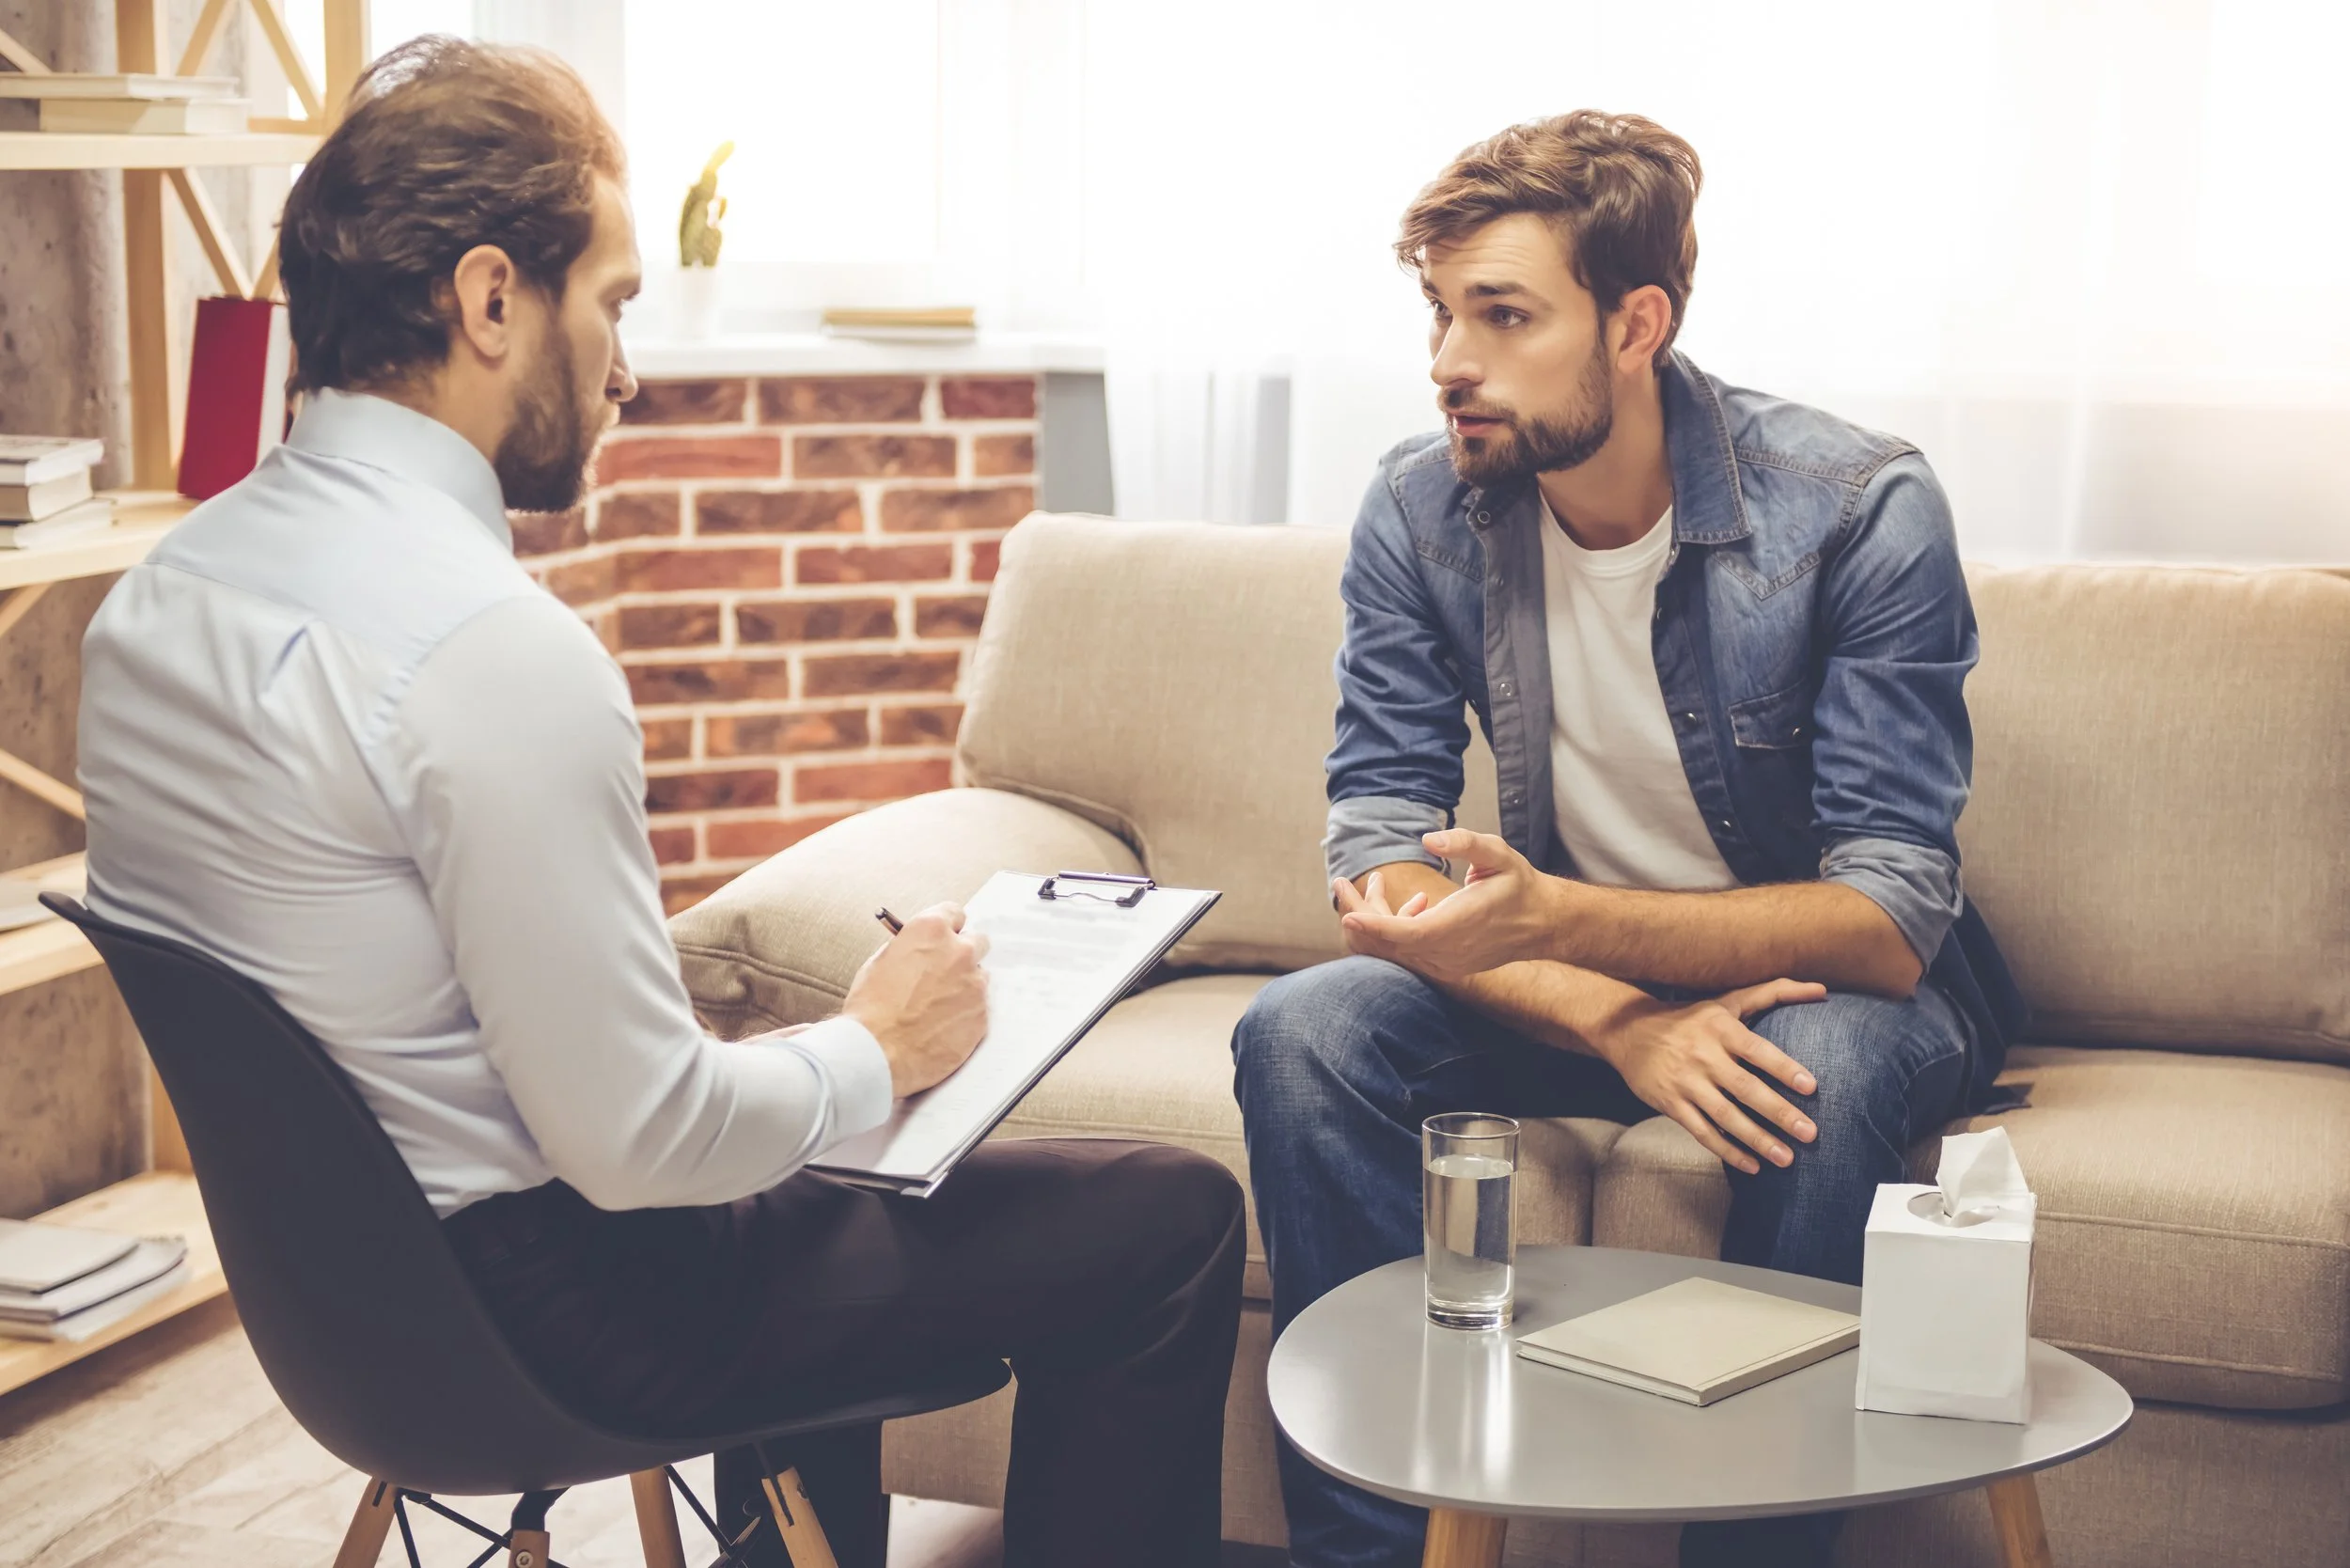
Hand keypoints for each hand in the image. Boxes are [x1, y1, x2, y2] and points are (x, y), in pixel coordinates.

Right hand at [843, 902, 989, 1096]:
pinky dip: (965, 1014)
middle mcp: (959, 952)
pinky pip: (979, 1007)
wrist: (877, 1053)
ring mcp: (975, 984)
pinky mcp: (982, 1015)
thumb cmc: (870, 1010)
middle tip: (946, 971)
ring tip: (938, 1007)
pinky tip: (942, 1026)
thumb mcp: (879, 962)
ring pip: (980, 977)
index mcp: (930, 931)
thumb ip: (908, 948)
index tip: (944, 936)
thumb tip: (919, 948)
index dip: (947, 927)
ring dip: (965, 986)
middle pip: (977, 941)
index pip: (954, 912)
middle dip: (963, 953)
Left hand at [1335, 829, 1560, 982]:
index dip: (1374, 926)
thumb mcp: (1498, 853)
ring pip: (1397, 950)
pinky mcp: (1446, 967)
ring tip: (1372, 884)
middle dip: (1360, 914)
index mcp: (1458, 927)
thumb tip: (1429, 839)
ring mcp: (1447, 965)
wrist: (1542, 922)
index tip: (1346, 914)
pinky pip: (1410, 953)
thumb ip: (1465, 842)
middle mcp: (1448, 953)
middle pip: (1391, 943)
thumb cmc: (1518, 884)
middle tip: (1340, 883)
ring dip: (1376, 920)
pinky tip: (1415, 901)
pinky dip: (1395, 930)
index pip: (1406, 934)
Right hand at [1597, 978, 1826, 1175]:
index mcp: (1719, 1028)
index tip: (1811, 1087)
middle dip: (1779, 1113)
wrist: (1628, 1030)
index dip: (1783, 1068)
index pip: (1757, 1050)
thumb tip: (1823, 989)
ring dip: (1757, 1139)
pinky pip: (1702, 1132)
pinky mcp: (1670, 1104)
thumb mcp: (1727, 1001)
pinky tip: (1752, 1166)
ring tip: (1787, 1159)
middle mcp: (1702, 1056)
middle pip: (1745, 1089)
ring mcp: (1685, 1083)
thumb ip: (1774, 992)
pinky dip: (1727, 1151)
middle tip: (1811, 1133)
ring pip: (1725, 1116)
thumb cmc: (1691, 1017)